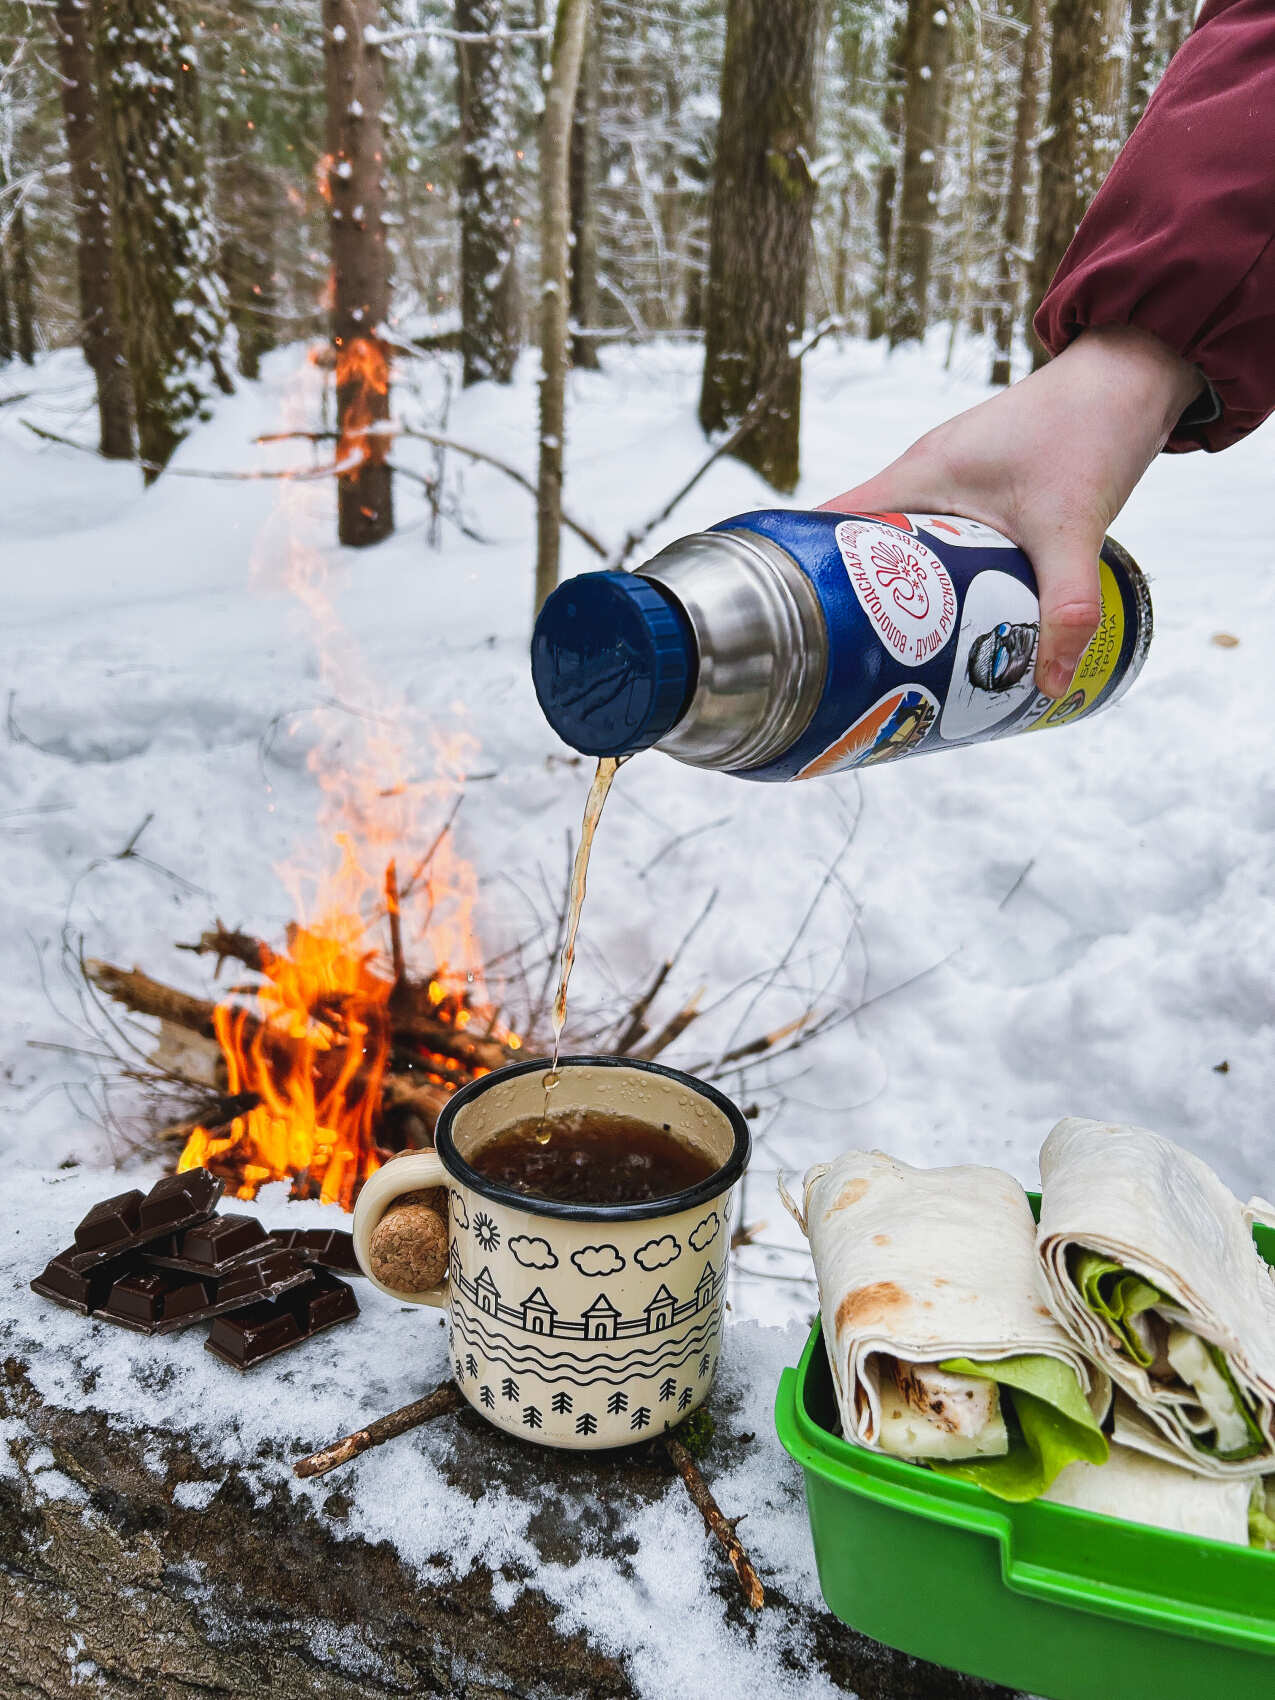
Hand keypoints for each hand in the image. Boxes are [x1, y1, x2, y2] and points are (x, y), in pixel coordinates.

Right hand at [819, 326, 1203, 696]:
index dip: (803, 575)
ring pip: (902, 550)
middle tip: (855, 668)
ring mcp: (949, 483)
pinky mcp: (978, 490)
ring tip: (898, 660)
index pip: (830, 527)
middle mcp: (921, 477)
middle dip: (856, 606)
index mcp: (917, 476)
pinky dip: (938, 583)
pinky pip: (937, 544)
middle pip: (862, 549)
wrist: (1134, 374)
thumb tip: (1048, 682)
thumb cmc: (1091, 427)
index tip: (798, 632)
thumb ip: (1065, 607)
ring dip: (900, 598)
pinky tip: (955, 623)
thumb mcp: (1072, 528)